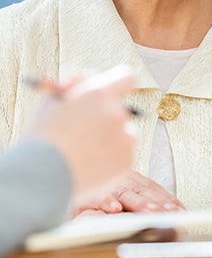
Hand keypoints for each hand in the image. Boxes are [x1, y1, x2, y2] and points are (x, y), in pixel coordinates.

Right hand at [24, 66, 137, 196]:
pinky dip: (111, 160)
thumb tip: (91, 76)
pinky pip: (123, 154)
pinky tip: (88, 167)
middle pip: (122, 110)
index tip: (111, 95)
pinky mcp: (127, 160)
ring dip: (110, 139)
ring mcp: (125, 137)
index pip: (126, 77)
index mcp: (98, 94)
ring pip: (124, 133)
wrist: (37, 181)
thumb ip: (75, 84)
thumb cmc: (41, 140)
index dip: (119, 85)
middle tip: (87, 132)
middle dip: (107, 118)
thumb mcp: (51, 102)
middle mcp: (116, 112)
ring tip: (82, 154)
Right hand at [73, 169, 184, 214]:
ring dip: (138, 203)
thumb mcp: (124, 189)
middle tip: (171, 214)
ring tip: (151, 213)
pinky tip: (114, 209)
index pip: (154, 189)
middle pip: (143, 191)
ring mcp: (106, 186)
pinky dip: (106, 202)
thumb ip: (142, 196)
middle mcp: (122, 181)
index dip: (168, 200)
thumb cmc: (101, 187)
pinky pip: (97, 197)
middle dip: (158, 203)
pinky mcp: (86, 194)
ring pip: (125, 194)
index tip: (180, 211)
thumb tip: (170, 209)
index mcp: (133, 180)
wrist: (71, 170)